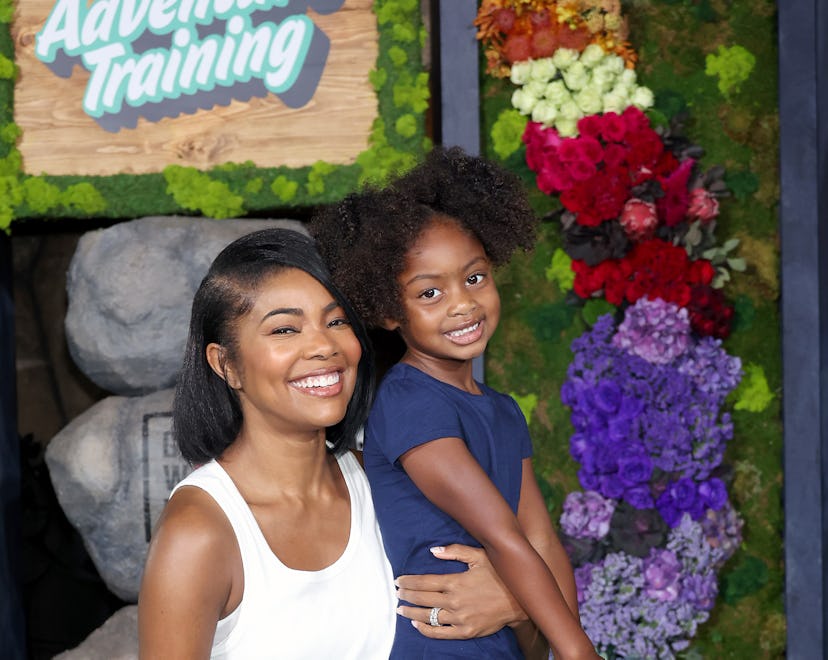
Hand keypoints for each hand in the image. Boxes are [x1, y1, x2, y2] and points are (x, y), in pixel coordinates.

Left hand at [394, 544, 527, 639]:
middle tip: (397, 593)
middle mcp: (455, 601)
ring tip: (400, 609)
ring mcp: (459, 618)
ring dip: (411, 612)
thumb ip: (455, 551)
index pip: (424, 582)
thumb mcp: (479, 556)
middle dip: (406, 595)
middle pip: (422, 598)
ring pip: (428, 616)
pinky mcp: (465, 631)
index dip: (408, 581)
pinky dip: (425, 629)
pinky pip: (440, 632)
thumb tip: (433, 551)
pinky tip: (416, 624)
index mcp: (455, 581)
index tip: (398, 580)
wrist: (520, 601)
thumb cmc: (499, 575)